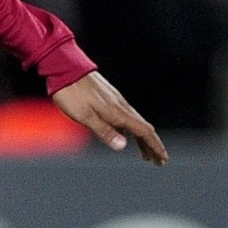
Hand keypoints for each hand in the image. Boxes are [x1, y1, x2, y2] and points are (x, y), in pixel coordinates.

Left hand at [52, 71, 168, 164]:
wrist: (64, 66)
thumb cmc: (71, 93)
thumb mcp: (84, 116)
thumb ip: (104, 131)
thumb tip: (123, 146)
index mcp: (118, 112)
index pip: (144, 131)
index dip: (155, 146)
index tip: (163, 159)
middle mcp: (121, 106)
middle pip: (142, 128)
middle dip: (151, 145)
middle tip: (157, 161)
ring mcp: (115, 101)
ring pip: (134, 123)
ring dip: (141, 139)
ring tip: (144, 153)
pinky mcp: (108, 98)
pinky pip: (125, 117)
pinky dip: (129, 130)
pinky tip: (123, 134)